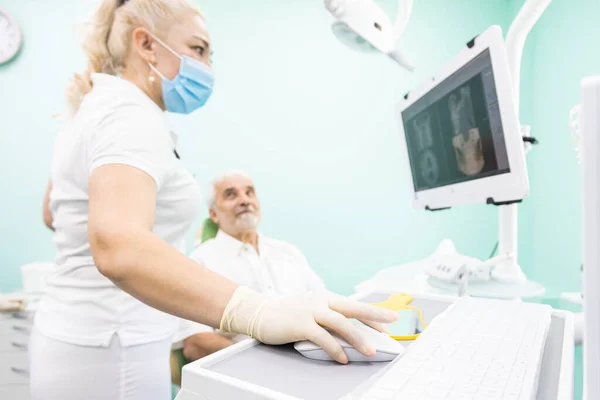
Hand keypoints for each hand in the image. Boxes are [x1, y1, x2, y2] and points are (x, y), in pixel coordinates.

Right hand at [220, 287, 397, 363]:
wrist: (259, 313)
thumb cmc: (287, 315)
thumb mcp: (311, 311)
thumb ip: (328, 318)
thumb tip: (351, 334)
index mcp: (325, 297)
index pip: (354, 305)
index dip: (372, 315)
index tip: (388, 324)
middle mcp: (320, 300)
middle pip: (353, 307)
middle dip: (374, 315)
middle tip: (392, 321)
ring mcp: (310, 310)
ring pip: (340, 323)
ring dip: (357, 338)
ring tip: (370, 351)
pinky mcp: (300, 323)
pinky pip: (322, 337)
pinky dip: (334, 348)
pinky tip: (342, 358)